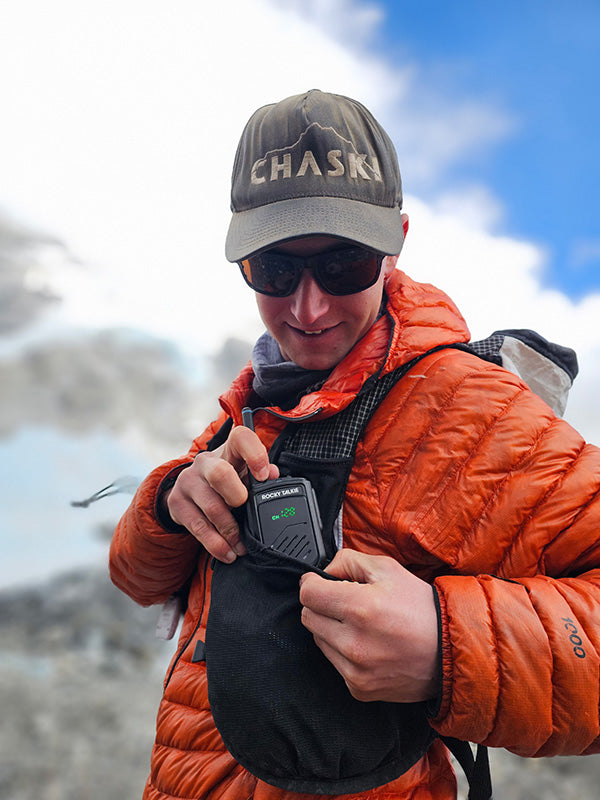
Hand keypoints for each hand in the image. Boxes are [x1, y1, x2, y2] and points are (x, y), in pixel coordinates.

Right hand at [164, 426, 278, 562]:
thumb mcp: (242, 474)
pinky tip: (227, 552)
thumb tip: (273, 474)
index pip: (240, 438)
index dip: (254, 454)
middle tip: (243, 507)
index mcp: (228, 451)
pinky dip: (216, 544)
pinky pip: (199, 527)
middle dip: (236, 495)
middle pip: (220, 474)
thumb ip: (260, 475)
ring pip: (212, 508)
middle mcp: (205, 463)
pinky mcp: (177, 504)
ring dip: (230, 531)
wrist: (187, 489)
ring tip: (241, 546)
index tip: (263, 475)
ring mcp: (188, 482)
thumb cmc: (224, 481)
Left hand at [299, 549, 439, 702]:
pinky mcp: (359, 689)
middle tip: (346, 601)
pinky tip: (368, 644)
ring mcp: (355, 670)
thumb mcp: (388, 568)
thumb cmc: (421, 609)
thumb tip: (322, 572)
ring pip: (318, 640)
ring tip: (362, 624)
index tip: (319, 582)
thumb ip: (348, 561)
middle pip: (308, 617)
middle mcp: (354, 643)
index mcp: (361, 608)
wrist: (451, 651)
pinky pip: (334, 663)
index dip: (311, 582)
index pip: (308, 594)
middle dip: (322, 604)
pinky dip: (343, 651)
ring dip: (331, 628)